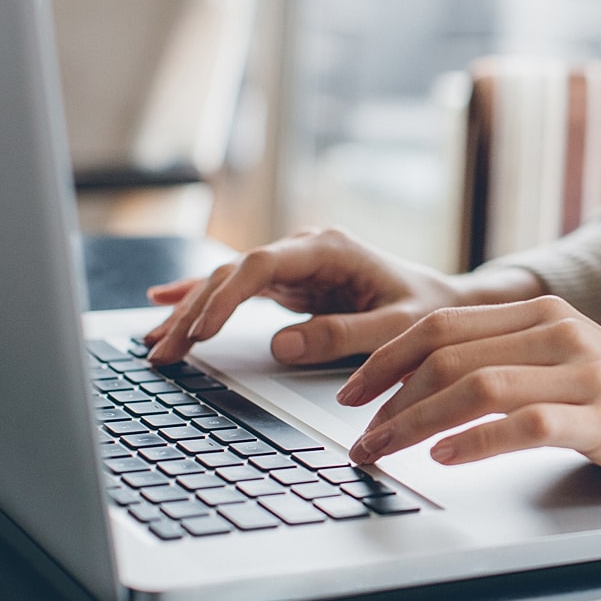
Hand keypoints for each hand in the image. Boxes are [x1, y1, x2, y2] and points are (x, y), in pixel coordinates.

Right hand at [143, 227, 469, 365]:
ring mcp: (294, 265)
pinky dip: (201, 298)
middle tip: (163, 351)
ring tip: (155, 343)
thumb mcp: (395, 328)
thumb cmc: (427, 311)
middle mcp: (305, 250)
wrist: (446, 303)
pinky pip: (236, 290)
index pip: (262, 265)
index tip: (201, 330)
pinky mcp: (290, 283)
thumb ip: (342, 335)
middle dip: (194, 311)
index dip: (226, 296)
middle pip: (234, 273)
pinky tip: (163, 302)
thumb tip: (280, 345)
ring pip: (227, 282)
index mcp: (330, 249)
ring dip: (189, 311)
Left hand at [337, 295, 600, 497]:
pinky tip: (446, 457)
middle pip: (447, 351)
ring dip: (415, 422)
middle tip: (357, 435)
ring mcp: (585, 372)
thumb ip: (512, 361)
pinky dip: (476, 441)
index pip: (441, 324)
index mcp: (544, 313)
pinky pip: (526, 424)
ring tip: (384, 451)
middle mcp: (560, 331)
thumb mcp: (570, 365)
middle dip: (387, 395)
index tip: (350, 393)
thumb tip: (428, 386)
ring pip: (476, 385)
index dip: (385, 358)